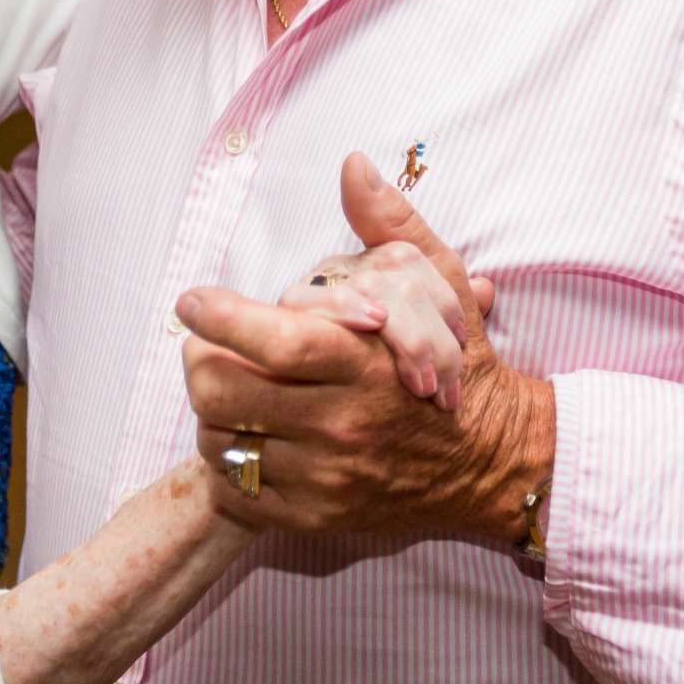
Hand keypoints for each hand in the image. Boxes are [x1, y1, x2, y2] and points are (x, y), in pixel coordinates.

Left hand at [178, 153, 552, 539]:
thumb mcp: (438, 285)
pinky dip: (228, 460)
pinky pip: (237, 490)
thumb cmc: (457, 363)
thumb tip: (354, 166)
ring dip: (211, 410)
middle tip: (207, 343)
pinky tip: (248, 435)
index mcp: (365, 362)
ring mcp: (326, 477)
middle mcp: (342, 424)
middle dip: (200, 358)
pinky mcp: (316, 516)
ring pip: (219, 441)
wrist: (492, 460)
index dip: (220, 317)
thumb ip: (390, 223)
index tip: (191, 300)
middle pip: (225, 391)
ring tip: (231, 387)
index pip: (275, 341)